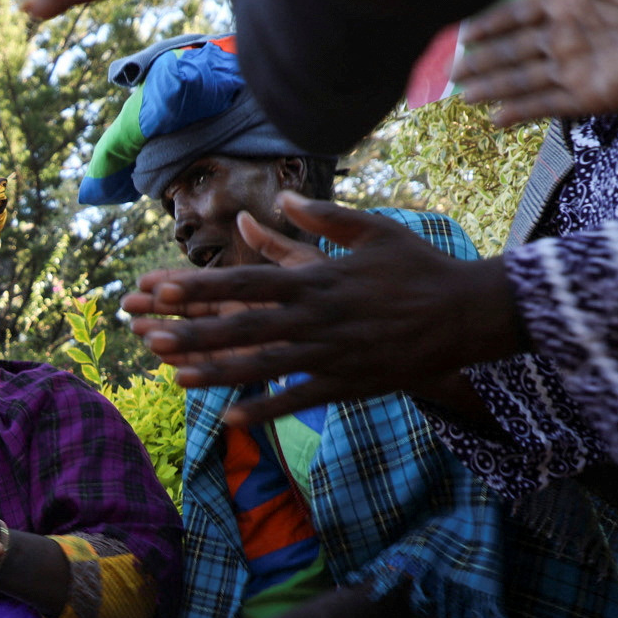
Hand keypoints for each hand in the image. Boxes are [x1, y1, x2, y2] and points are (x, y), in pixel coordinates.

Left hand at [123, 195, 522, 427]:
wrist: (467, 314)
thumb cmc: (418, 268)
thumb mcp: (374, 230)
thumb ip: (322, 218)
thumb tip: (281, 199)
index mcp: (318, 280)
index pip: (247, 282)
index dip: (202, 287)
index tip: (162, 287)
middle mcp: (317, 318)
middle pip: (243, 327)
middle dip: (193, 332)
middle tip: (150, 336)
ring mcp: (330, 354)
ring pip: (263, 367)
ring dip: (215, 373)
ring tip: (174, 378)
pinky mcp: (347, 384)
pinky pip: (298, 399)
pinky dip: (265, 409)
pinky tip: (230, 418)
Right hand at [455, 0, 617, 124]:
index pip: (522, 14)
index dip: (491, 24)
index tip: (460, 33)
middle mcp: (577, 34)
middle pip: (516, 51)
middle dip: (483, 62)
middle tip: (450, 73)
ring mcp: (586, 66)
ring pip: (525, 79)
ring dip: (493, 88)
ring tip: (461, 95)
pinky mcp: (598, 94)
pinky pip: (550, 105)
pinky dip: (522, 112)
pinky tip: (495, 120)